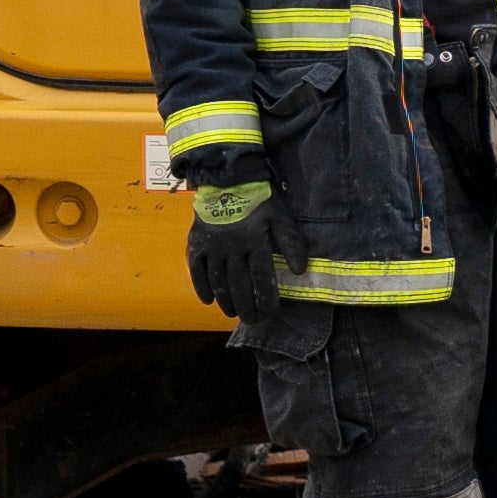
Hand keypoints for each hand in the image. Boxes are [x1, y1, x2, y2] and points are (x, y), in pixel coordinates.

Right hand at [181, 184, 279, 319]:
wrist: (227, 177)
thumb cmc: (258, 197)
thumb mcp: (279, 215)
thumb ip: (291, 242)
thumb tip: (299, 270)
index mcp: (255, 241)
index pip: (262, 276)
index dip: (266, 296)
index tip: (270, 312)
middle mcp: (233, 247)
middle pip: (240, 283)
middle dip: (247, 305)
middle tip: (252, 320)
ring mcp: (213, 246)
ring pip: (219, 280)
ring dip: (226, 300)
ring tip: (232, 313)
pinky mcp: (197, 243)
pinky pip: (197, 269)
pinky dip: (201, 286)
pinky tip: (208, 300)